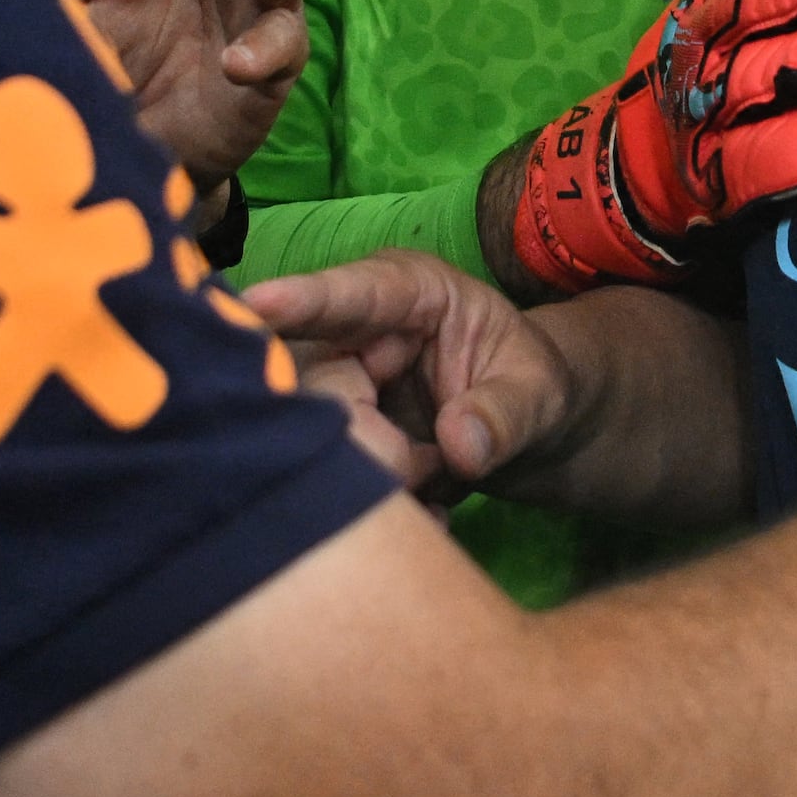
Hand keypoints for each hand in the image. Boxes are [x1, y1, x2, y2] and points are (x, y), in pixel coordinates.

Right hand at [246, 248, 572, 494]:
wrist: (526, 432)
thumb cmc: (532, 387)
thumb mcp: (539, 393)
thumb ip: (505, 414)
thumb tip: (460, 445)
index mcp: (410, 291)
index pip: (352, 293)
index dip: (304, 300)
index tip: (257, 303)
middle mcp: (354, 331)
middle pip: (319, 384)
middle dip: (370, 438)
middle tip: (428, 466)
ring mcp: (332, 384)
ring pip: (314, 437)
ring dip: (377, 475)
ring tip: (436, 480)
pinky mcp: (326, 433)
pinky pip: (322, 471)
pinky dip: (375, 499)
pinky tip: (427, 505)